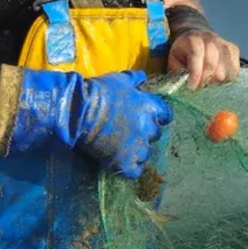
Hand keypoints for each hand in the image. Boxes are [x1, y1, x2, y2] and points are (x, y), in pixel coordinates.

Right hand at [8, 68, 172, 178]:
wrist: (81, 110)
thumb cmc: (100, 91)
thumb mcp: (119, 79)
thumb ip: (134, 79)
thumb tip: (142, 77)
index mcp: (150, 107)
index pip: (166, 115)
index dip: (158, 118)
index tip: (148, 118)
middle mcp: (148, 127)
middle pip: (155, 135)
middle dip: (145, 134)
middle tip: (129, 132)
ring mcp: (138, 146)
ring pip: (146, 154)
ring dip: (138, 152)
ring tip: (123, 149)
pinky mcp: (125, 161)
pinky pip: (135, 171)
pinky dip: (130, 169)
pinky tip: (121, 164)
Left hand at [168, 31, 240, 90]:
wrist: (197, 39)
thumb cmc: (184, 53)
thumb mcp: (174, 60)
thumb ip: (178, 72)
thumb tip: (186, 85)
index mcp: (194, 39)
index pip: (197, 54)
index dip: (195, 74)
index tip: (190, 87)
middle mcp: (212, 39)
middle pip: (212, 66)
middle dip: (203, 81)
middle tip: (197, 86)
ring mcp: (225, 45)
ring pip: (224, 73)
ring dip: (214, 81)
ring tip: (206, 79)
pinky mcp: (234, 51)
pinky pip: (233, 73)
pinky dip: (225, 80)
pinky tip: (216, 77)